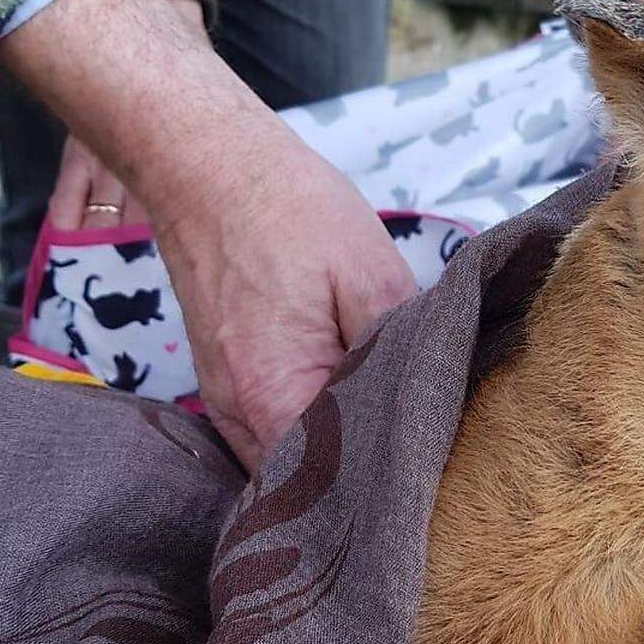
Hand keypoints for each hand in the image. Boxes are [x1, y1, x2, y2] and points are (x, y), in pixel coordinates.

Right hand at [0, 0, 414, 471]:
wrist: (208, 164)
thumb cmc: (287, 210)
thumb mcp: (370, 272)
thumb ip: (400, 346)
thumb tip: (433, 395)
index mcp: (274, 396)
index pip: (337, 479)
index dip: (389, 476)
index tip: (435, 468)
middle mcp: (238, 417)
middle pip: (309, 480)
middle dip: (365, 472)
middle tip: (425, 456)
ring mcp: (224, 403)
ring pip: (290, 458)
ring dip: (337, 451)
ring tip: (394, 433)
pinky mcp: (225, 382)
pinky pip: (272, 429)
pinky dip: (310, 427)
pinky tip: (350, 406)